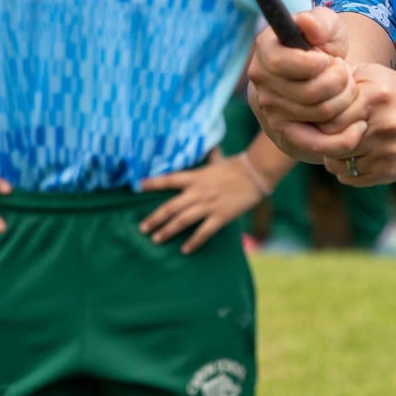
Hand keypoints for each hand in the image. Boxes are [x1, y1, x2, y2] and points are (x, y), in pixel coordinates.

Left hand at [138, 156, 269, 254]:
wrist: (257, 173)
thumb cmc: (237, 166)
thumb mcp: (217, 159)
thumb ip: (207, 157)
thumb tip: (206, 145)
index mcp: (196, 177)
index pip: (169, 180)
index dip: (153, 183)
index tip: (138, 186)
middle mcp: (198, 192)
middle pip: (170, 207)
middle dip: (155, 219)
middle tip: (143, 228)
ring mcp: (209, 205)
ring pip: (182, 221)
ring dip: (168, 231)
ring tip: (156, 239)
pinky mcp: (221, 216)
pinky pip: (204, 232)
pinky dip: (193, 242)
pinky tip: (184, 250)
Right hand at [245, 7, 367, 161]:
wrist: (317, 78)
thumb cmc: (321, 48)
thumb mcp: (325, 27)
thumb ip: (319, 21)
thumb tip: (308, 26)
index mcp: (265, 51)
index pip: (282, 63)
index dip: (314, 63)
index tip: (328, 59)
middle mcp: (262, 85)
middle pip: (309, 92)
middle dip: (340, 81)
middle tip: (345, 74)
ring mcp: (273, 114)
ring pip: (321, 114)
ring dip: (346, 100)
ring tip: (348, 89)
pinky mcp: (289, 137)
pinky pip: (318, 145)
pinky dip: (345, 138)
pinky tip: (360, 126)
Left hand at [325, 65, 395, 187]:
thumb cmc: (393, 90)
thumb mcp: (369, 74)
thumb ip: (339, 79)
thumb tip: (308, 86)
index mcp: (373, 99)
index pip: (328, 119)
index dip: (316, 122)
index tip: (315, 121)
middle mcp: (383, 126)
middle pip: (332, 144)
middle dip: (322, 141)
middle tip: (323, 136)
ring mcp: (388, 151)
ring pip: (339, 165)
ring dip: (334, 158)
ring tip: (341, 145)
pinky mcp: (392, 170)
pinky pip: (354, 179)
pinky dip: (347, 171)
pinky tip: (354, 157)